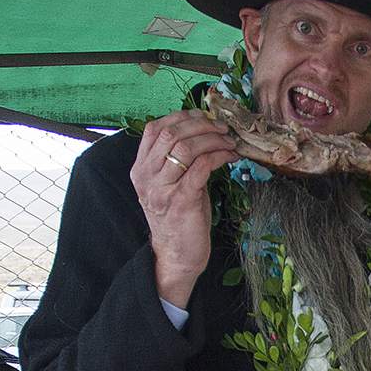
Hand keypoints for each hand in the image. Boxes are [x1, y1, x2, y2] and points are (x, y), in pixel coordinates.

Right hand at [131, 109, 240, 310]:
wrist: (177, 255)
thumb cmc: (179, 218)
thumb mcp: (171, 184)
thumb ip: (178, 159)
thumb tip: (204, 131)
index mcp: (140, 169)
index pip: (155, 129)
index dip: (181, 117)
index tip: (203, 116)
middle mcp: (146, 177)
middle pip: (171, 134)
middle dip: (201, 125)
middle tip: (222, 128)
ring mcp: (161, 189)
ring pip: (186, 148)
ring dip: (213, 139)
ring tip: (229, 141)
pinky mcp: (181, 201)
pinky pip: (201, 167)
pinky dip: (219, 156)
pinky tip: (230, 157)